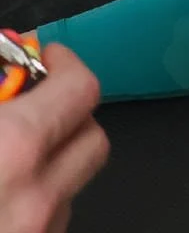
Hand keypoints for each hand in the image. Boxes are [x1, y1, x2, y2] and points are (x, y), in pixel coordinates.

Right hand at [0, 44, 108, 232]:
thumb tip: (11, 75)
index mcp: (15, 148)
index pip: (81, 88)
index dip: (64, 65)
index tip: (45, 59)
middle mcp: (37, 198)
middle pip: (93, 137)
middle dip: (67, 115)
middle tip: (32, 106)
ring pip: (73, 184)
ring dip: (53, 163)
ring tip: (10, 156)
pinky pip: (53, 221)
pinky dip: (37, 201)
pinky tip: (4, 195)